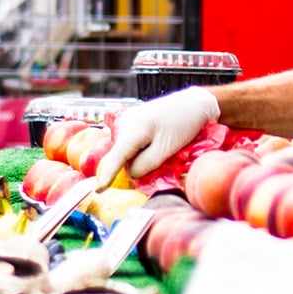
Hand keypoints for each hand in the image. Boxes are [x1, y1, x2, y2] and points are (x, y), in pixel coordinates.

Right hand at [95, 86, 220, 189]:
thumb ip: (146, 165)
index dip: (107, 175)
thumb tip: (131, 173)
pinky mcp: (135, 120)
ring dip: (138, 156)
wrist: (194, 103)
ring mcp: (129, 120)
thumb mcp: (166, 149)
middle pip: (121, 154)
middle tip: (158, 160)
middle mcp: (126, 123)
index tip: (98, 190)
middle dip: (132, 164)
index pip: (116, 157)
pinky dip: (140, 148)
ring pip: (127, 148)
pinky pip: (132, 141)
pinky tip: (157, 143)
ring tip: (162, 147)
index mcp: (133, 129)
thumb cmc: (184, 123)